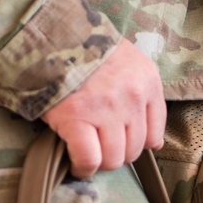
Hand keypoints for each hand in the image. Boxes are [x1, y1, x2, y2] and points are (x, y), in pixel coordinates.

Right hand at [41, 40, 165, 177]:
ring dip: (100, 162)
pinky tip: (77, 165)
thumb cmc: (86, 51)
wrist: (48, 34)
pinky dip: (83, 168)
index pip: (154, 135)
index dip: (135, 145)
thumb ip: (143, 98)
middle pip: (133, 150)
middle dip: (116, 153)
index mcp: (147, 82)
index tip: (120, 143)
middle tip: (98, 146)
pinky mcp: (76, 117)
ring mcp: (106, 108)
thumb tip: (154, 144)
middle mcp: (131, 96)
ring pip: (114, 158)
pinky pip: (89, 159)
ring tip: (87, 153)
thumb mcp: (127, 64)